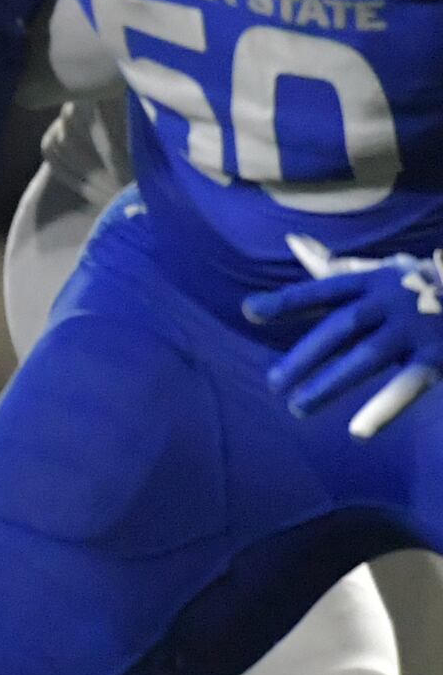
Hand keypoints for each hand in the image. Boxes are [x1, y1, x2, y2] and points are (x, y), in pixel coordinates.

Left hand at [249, 235, 442, 437]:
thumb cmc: (416, 286)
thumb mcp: (378, 272)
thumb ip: (332, 266)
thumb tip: (293, 242)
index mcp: (372, 279)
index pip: (324, 289)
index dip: (289, 300)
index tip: (250, 311)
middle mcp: (393, 300)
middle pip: (342, 326)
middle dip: (305, 355)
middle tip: (273, 384)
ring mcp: (417, 328)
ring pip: (368, 357)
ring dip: (331, 383)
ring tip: (298, 407)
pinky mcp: (438, 356)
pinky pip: (409, 384)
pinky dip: (385, 408)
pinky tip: (358, 432)